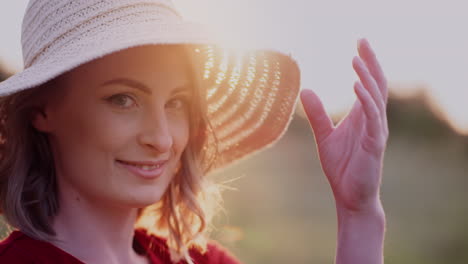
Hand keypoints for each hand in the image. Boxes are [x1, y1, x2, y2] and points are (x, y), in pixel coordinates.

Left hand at [300, 38, 387, 212]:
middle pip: (377, 84)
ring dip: (367, 78)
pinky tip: (356, 86)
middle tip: (362, 40)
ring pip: (377, 98)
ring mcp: (376, 131)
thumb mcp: (324, 136)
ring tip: (356, 60)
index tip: (358, 44)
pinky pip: (373, 119)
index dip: (366, 63)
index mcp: (363, 117)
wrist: (349, 197)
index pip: (369, 83)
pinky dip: (366, 101)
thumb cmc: (342, 168)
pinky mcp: (375, 145)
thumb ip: (317, 114)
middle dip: (370, 62)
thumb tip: (305, 90)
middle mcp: (373, 120)